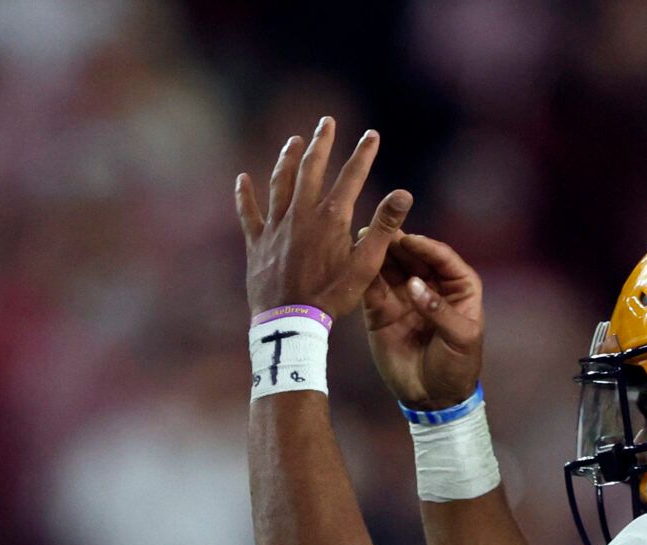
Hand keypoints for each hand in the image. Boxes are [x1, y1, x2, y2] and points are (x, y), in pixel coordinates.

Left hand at [235, 118, 412, 321]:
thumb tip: (404, 193)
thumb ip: (385, 227)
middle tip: (327, 122)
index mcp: (331, 218)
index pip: (351, 176)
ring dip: (288, 159)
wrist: (290, 322)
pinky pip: (249, 213)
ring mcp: (277, 226)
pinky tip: (242, 179)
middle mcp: (301, 214)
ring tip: (293, 141)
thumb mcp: (366, 265)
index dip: (363, 154)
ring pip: (280, 182)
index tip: (372, 135)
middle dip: (321, 143)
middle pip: (311, 168)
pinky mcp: (258, 243)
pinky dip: (245, 195)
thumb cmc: (333, 297)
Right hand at [363, 234, 483, 410]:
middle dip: (397, 243)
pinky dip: (363, 275)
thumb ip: (439, 310)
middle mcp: (429, 284)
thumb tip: (414, 284)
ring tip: (362, 238)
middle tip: (379, 228)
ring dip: (377, 253)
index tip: (408, 239)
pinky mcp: (381, 310)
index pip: (442, 258)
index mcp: (458, 286)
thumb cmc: (457, 366)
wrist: (433, 398)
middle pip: (413, 256)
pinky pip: (371, 288)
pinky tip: (352, 262)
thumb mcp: (460, 338)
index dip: (426, 247)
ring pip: (389, 267)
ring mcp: (404, 295)